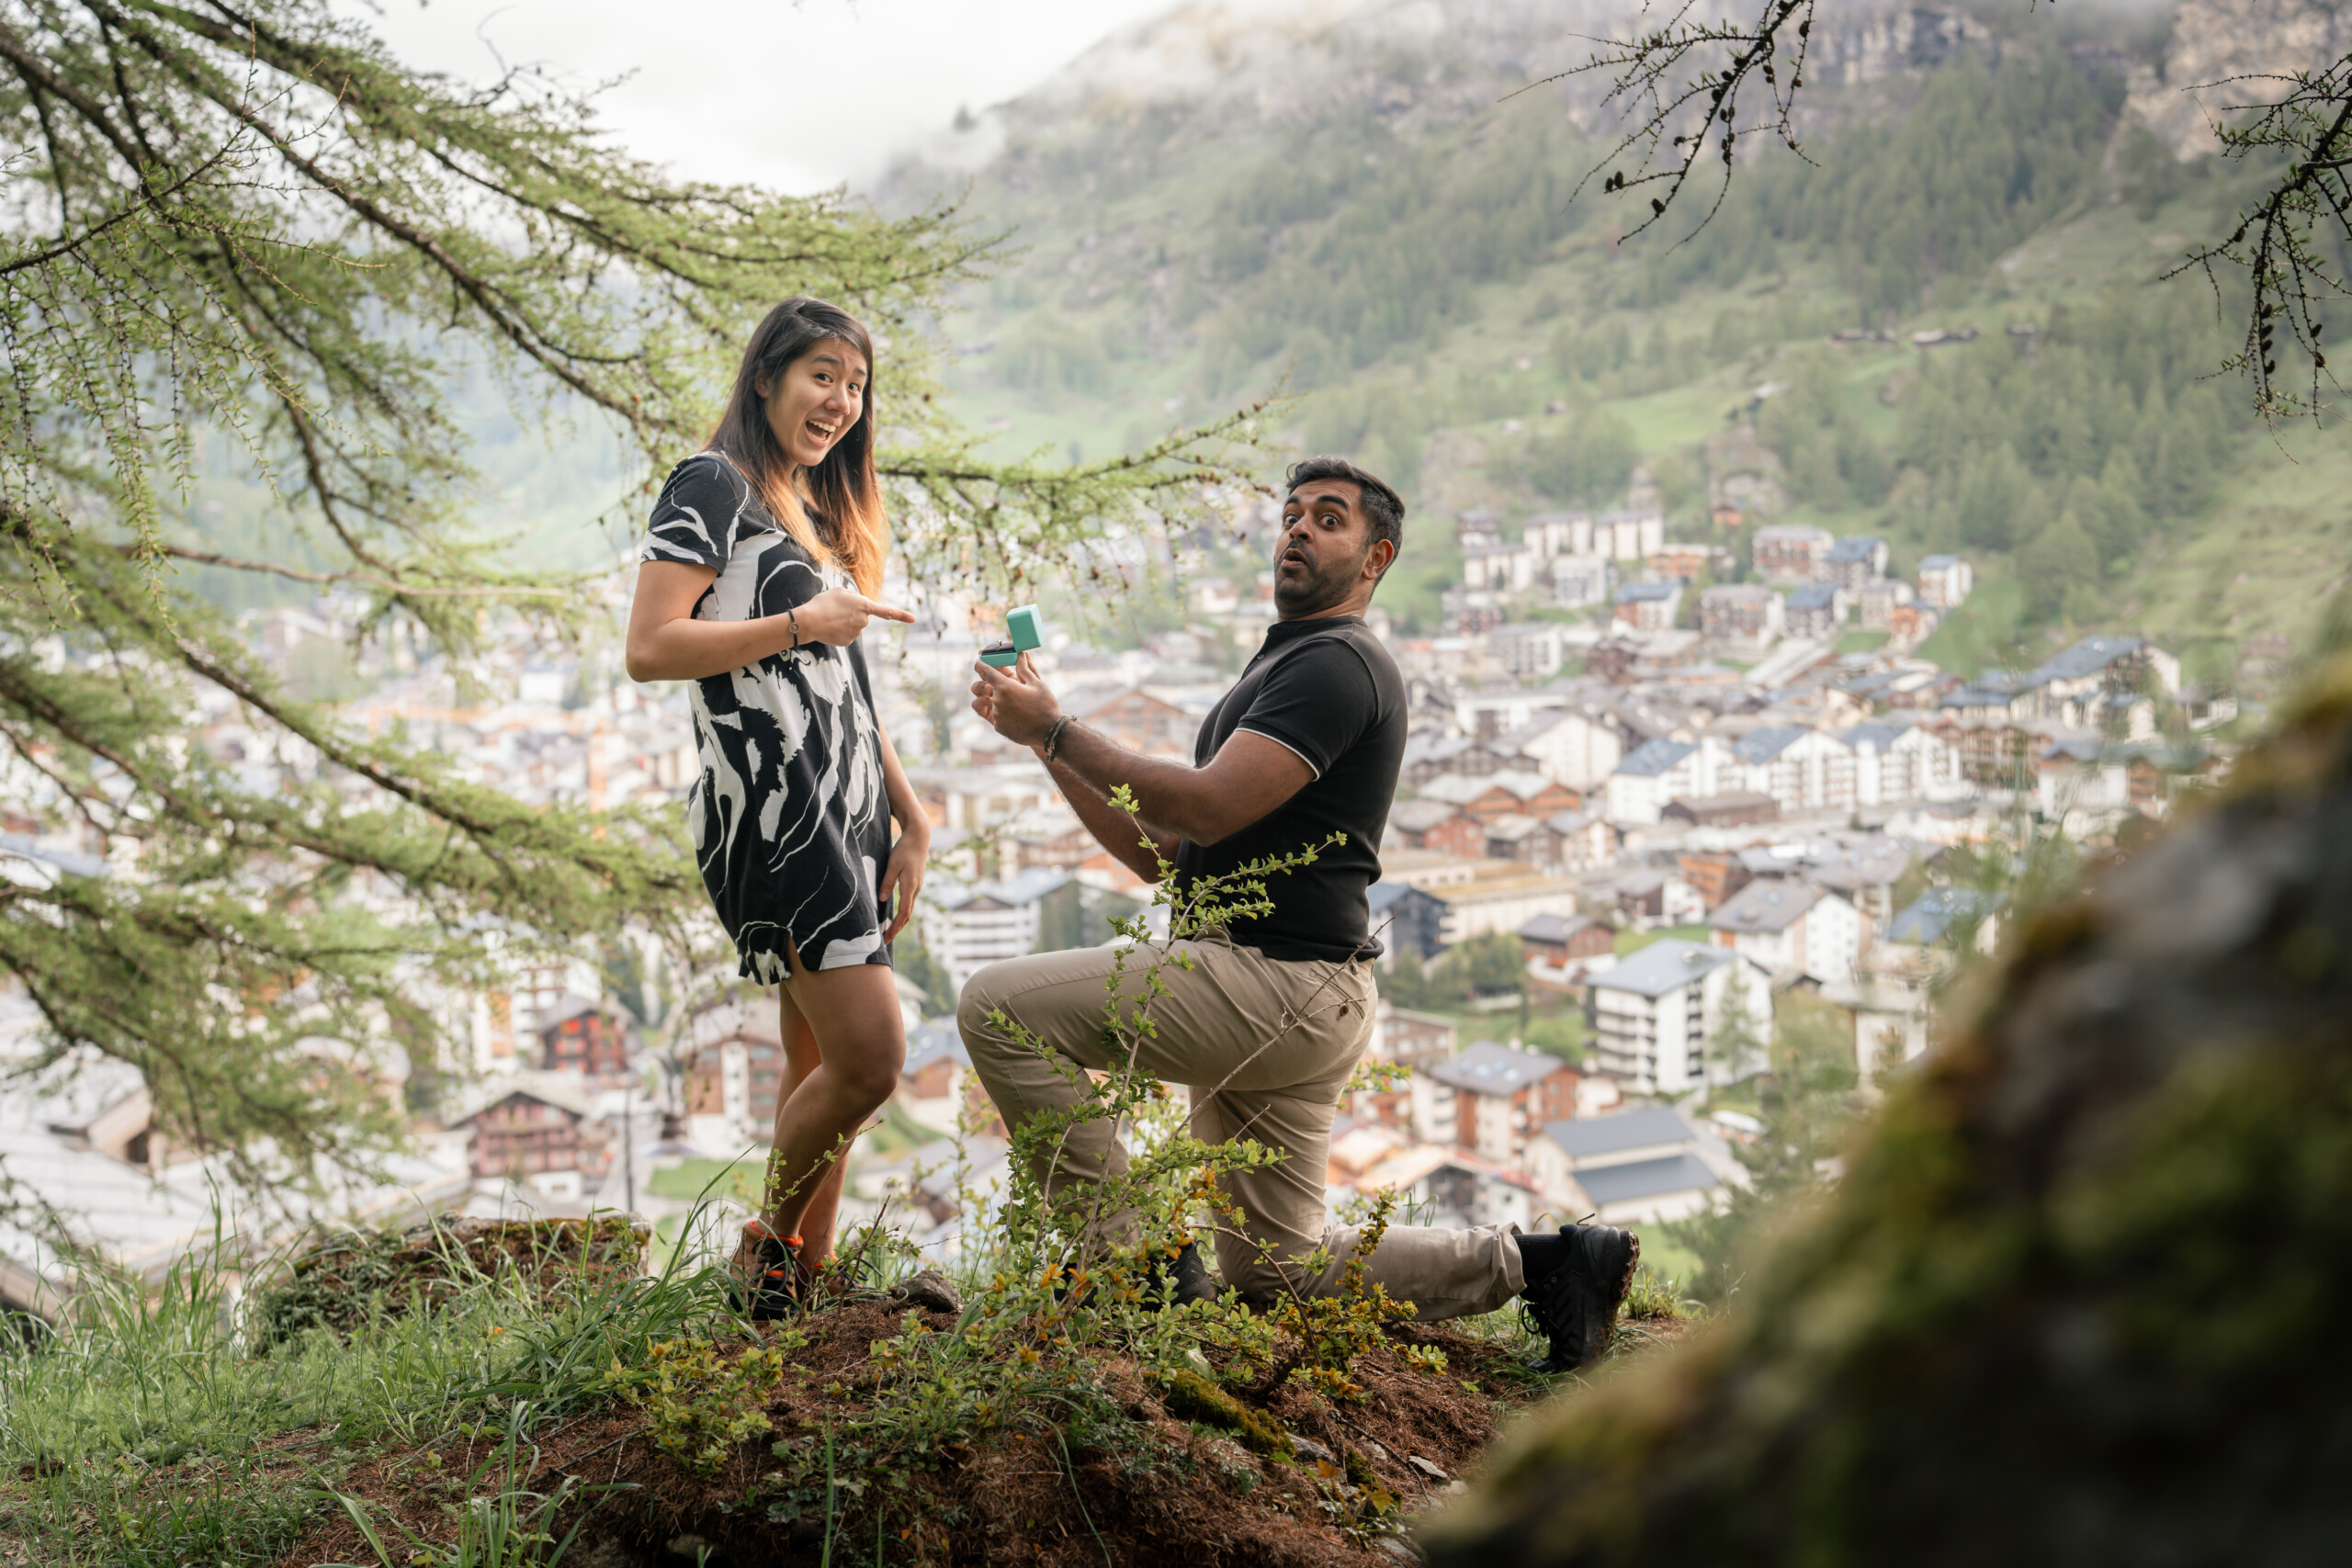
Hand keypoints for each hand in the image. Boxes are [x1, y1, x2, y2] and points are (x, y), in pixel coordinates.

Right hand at [792, 587, 913, 647]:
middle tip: (836, 609)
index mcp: (864, 605)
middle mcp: (864, 620)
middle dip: (852, 613)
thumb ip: (854, 596)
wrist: (809, 621)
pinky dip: (839, 631)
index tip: (914, 619)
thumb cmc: (823, 603)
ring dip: (845, 621)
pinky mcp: (848, 642)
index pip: (886, 611)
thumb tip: (859, 604)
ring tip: (830, 617)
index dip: (901, 615)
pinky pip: (847, 634)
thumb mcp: (839, 591)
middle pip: (862, 616)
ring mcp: (856, 632)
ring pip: (854, 626)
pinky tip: (829, 627)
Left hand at [880, 825, 927, 943]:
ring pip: (909, 909)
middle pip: (907, 914)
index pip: (903, 912)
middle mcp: (915, 889)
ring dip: (900, 922)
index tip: (887, 937)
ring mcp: (916, 886)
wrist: (919, 837)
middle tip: (886, 941)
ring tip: (889, 931)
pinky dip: (902, 912)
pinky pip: (909, 902)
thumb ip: (887, 882)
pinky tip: (895, 915)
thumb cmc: (904, 849)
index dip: (895, 926)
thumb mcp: (893, 865)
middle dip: (897, 928)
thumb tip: (882, 900)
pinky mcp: (915, 883)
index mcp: (910, 886)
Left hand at [970, 652, 1060, 748]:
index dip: (980, 664)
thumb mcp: (1036, 683)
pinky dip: (1001, 712)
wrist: (1050, 732)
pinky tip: (1016, 713)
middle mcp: (997, 701)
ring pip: (988, 701)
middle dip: (987, 683)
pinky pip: (994, 715)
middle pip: (983, 686)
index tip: (980, 662)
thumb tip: (1020, 654)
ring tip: (1009, 699)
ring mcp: (996, 715)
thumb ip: (1024, 668)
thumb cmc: (1045, 705)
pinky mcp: (998, 727)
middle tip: (997, 682)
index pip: (984, 670)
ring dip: (995, 698)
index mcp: (1005, 686)